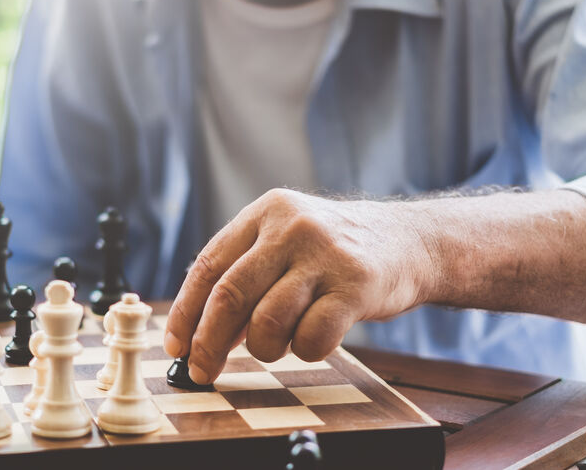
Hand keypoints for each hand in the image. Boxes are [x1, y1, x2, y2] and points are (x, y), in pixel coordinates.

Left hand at [163, 189, 436, 384]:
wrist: (409, 241)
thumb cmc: (333, 253)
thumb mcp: (285, 244)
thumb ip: (244, 277)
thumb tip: (196, 333)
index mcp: (264, 213)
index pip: (207, 266)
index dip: (185, 312)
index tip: (175, 346)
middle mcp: (291, 227)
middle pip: (230, 295)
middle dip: (208, 343)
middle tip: (202, 371)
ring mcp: (325, 255)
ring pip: (267, 322)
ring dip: (264, 348)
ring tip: (277, 344)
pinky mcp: (356, 285)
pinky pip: (312, 338)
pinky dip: (305, 351)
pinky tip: (314, 339)